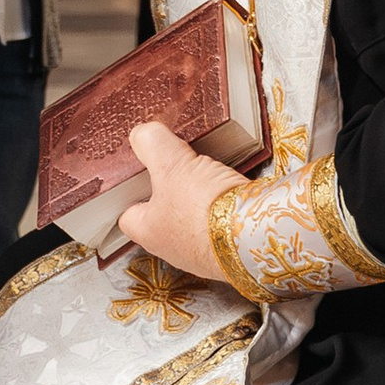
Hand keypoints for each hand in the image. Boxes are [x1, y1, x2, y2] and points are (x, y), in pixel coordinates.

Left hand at [114, 120, 247, 283]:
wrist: (256, 233)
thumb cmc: (206, 211)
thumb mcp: (170, 164)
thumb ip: (151, 143)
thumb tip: (142, 134)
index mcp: (148, 233)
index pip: (127, 214)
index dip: (129, 192)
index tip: (134, 173)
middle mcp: (175, 247)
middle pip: (163, 212)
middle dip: (169, 187)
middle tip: (174, 164)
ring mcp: (205, 250)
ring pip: (194, 216)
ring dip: (200, 194)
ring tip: (205, 170)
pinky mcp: (232, 245)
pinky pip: (222, 219)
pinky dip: (224, 202)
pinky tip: (230, 186)